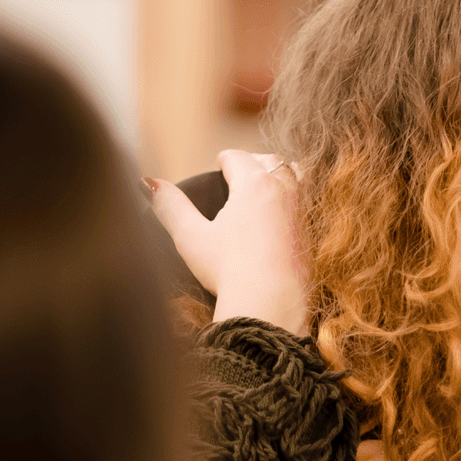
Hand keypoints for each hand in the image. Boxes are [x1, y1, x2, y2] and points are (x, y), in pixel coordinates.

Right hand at [147, 149, 310, 334]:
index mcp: (254, 184)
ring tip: (264, 184)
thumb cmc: (229, 269)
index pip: (238, 157)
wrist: (271, 303)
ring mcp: (302, 211)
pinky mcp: (312, 233)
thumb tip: (149, 183)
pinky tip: (280, 214)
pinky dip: (293, 199)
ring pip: (295, 176)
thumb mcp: (191, 237)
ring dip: (278, 175)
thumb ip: (170, 206)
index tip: (219, 163)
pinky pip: (305, 203)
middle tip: (239, 170)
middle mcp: (283, 191)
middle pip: (270, 161)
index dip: (225, 158)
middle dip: (252, 161)